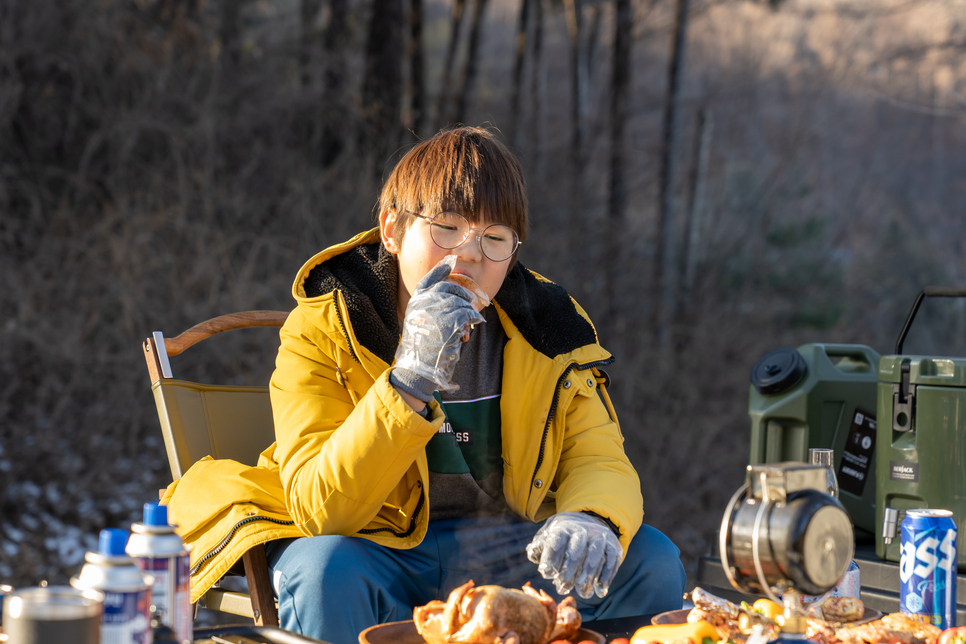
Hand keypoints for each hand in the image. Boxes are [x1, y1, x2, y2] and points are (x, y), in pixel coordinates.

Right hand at [390, 260, 484, 401]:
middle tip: (468, 302)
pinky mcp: (450, 321)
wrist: (420, 367)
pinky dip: (473, 317)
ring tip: (468, 319)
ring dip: (468, 309)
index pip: (428, 280)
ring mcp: (437, 310)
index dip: (440, 271)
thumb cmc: (422, 347)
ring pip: (460, 301)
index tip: (451, 264)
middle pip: (449, 288)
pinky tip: (474, 322)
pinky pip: (468, 312)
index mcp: (415, 302)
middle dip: (461, 294)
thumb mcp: (418, 322)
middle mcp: (424, 302)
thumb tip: (449, 293)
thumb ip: (430, 305)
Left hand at [526, 511, 622, 599]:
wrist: (590, 519)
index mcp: (564, 526)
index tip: (547, 574)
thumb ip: (539, 546)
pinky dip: (606, 576)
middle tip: (562, 588)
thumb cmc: (563, 535)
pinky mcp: (613, 545)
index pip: (556, 540)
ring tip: (583, 593)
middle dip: (569, 571)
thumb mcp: (549, 535)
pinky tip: (600, 590)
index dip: (551, 557)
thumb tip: (532, 554)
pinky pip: (612, 560)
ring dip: (588, 576)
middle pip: (576, 550)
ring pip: (595, 556)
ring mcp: (600, 536)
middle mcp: (583, 529)